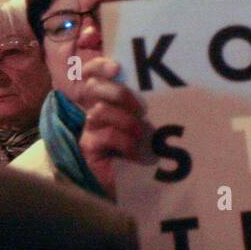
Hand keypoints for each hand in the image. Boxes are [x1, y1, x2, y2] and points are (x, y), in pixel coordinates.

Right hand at [75, 56, 152, 198]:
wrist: (133, 183)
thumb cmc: (143, 148)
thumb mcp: (145, 120)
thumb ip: (143, 103)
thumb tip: (162, 85)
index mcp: (105, 99)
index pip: (92, 73)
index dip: (99, 66)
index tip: (117, 68)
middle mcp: (93, 109)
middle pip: (93, 87)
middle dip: (118, 93)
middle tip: (140, 108)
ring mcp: (88, 129)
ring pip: (99, 111)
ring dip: (125, 120)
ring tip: (141, 132)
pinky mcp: (88, 148)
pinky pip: (105, 136)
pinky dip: (124, 141)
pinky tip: (135, 150)